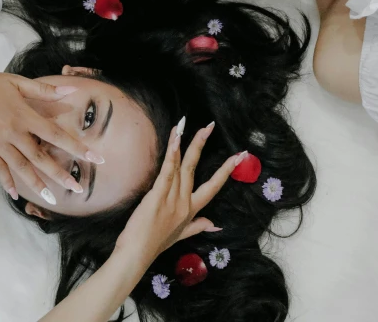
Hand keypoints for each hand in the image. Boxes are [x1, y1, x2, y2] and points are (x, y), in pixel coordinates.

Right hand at [0, 64, 98, 200]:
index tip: (95, 157)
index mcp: (25, 115)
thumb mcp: (18, 82)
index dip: (77, 147)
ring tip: (53, 199)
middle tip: (78, 188)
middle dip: (61, 175)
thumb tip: (72, 91)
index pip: (56, 135)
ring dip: (37, 184)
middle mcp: (13, 132)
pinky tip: (16, 194)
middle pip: (41, 158)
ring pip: (21, 168)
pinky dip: (7, 182)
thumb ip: (46, 90)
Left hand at [115, 122, 236, 264]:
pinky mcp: (158, 195)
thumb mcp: (182, 235)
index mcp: (191, 208)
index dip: (226, 170)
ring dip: (186, 143)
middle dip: (203, 144)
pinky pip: (167, 172)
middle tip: (211, 125)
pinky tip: (176, 141)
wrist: (138, 254)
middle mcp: (185, 201)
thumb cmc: (157, 243)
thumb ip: (198, 226)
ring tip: (189, 124)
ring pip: (181, 165)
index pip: (213, 186)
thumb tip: (216, 225)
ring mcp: (172, 197)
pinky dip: (172, 156)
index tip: (239, 155)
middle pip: (195, 167)